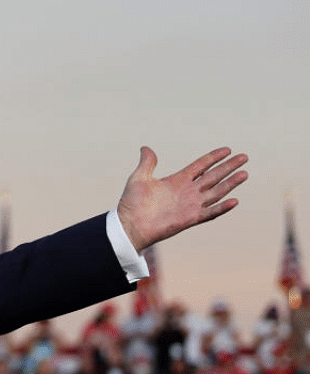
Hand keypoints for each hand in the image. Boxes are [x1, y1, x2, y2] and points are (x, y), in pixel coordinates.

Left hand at [117, 146, 247, 251]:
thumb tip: (145, 147)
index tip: (227, 149)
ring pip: (216, 192)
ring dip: (230, 183)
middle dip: (228, 167)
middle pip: (213, 176)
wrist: (129, 225)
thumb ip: (147, 163)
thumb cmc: (132, 203)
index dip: (214, 157)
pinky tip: (234, 201)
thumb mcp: (139, 178)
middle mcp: (187, 191)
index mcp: (178, 180)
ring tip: (244, 174)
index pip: (201, 165)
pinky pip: (210, 213)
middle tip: (244, 157)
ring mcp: (190, 205)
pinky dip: (222, 208)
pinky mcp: (190, 218)